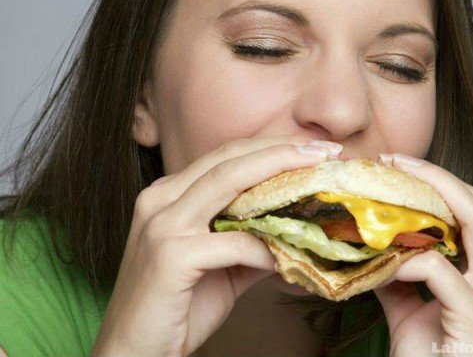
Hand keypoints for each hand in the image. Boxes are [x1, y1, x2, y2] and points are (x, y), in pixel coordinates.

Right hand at [91, 135, 342, 356]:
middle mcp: (161, 198)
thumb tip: (294, 231)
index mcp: (169, 194)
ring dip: (279, 175)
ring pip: (228, 182)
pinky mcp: (169, 255)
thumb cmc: (176, 306)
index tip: (313, 149)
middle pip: (229, 159)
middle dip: (282, 150)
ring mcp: (162, 223)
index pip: (225, 157)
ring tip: (318, 176)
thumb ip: (249, 242)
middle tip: (327, 151)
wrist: (132, 350)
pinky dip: (263, 246)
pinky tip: (286, 256)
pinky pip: (230, 242)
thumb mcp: (219, 267)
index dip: (270, 148)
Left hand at [374, 154, 472, 356]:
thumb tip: (371, 247)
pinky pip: (446, 277)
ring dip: (436, 200)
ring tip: (393, 187)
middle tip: (393, 161)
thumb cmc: (425, 353)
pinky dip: (414, 262)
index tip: (394, 165)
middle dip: (439, 177)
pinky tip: (388, 262)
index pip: (469, 213)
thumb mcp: (404, 306)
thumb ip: (395, 275)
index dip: (437, 183)